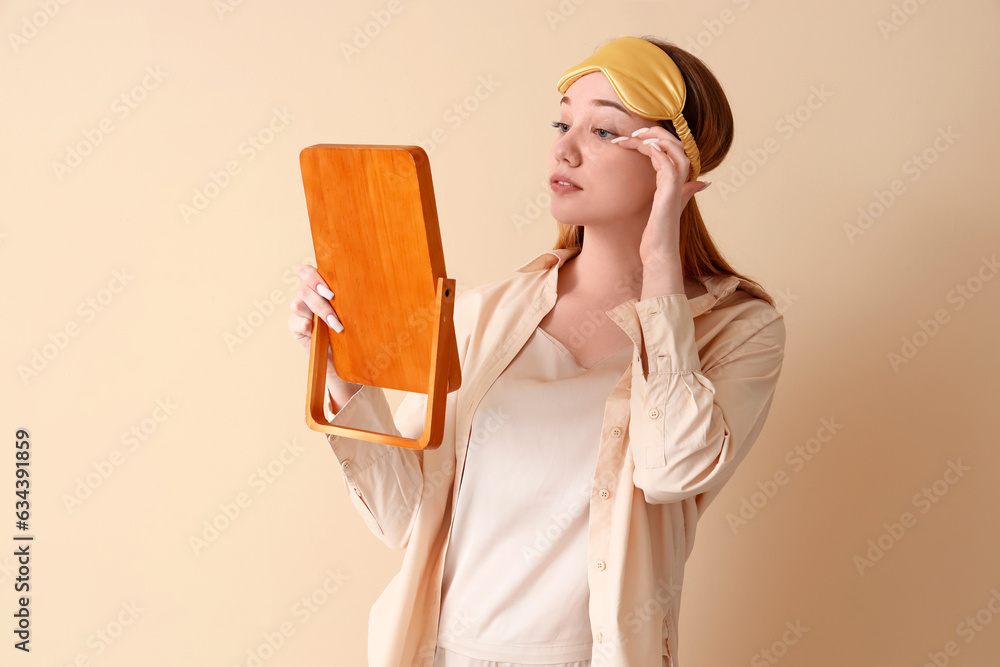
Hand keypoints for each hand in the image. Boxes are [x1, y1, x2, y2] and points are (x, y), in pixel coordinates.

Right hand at [288, 264, 358, 403]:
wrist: (346, 358)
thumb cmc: (353, 330)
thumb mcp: (355, 311)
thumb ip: (352, 296)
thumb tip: (371, 281)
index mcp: (321, 288)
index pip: (309, 272)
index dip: (315, 277)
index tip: (331, 289)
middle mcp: (309, 297)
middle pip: (305, 288)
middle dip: (319, 295)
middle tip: (332, 299)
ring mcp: (301, 313)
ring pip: (298, 303)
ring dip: (318, 310)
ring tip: (334, 323)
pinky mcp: (296, 328)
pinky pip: (295, 322)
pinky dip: (305, 324)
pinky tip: (314, 329)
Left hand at [611, 125, 708, 262]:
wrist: (658, 252)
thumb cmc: (658, 232)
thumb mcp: (666, 207)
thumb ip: (681, 193)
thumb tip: (701, 184)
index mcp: (676, 180)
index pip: (670, 149)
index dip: (653, 139)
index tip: (630, 138)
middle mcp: (680, 181)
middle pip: (676, 144)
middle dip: (655, 133)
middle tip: (633, 132)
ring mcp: (677, 186)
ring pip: (676, 150)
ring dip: (656, 139)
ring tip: (637, 136)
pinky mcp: (670, 194)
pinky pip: (669, 166)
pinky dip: (659, 153)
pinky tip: (646, 147)